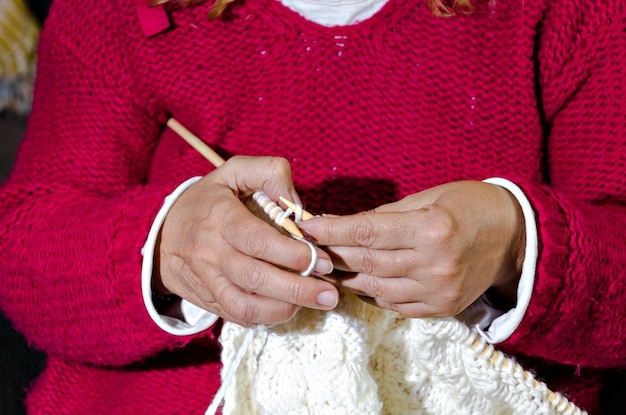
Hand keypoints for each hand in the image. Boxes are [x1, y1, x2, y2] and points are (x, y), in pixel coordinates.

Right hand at [156, 156, 336, 325]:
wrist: (161, 237)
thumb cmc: (208, 202)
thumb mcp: (233, 172)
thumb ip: (269, 173)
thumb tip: (297, 204)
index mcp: (221, 219)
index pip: (258, 241)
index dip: (292, 254)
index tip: (322, 260)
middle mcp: (212, 253)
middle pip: (256, 278)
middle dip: (298, 289)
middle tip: (330, 293)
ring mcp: (208, 281)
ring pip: (246, 306)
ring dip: (284, 309)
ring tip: (315, 303)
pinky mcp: (209, 301)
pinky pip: (238, 317)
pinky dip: (266, 318)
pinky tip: (290, 307)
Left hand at [298, 181, 525, 317]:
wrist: (514, 238)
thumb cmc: (469, 206)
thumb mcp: (429, 197)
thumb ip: (386, 215)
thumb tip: (344, 224)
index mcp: (431, 229)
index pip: (368, 231)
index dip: (332, 230)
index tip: (307, 226)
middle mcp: (434, 264)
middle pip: (367, 262)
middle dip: (332, 253)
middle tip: (307, 246)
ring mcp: (438, 291)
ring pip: (375, 288)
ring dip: (346, 276)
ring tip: (326, 264)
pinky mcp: (441, 309)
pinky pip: (393, 304)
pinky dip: (372, 292)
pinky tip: (360, 279)